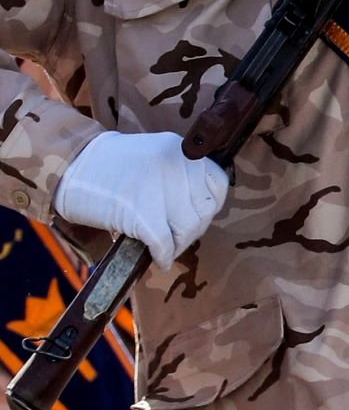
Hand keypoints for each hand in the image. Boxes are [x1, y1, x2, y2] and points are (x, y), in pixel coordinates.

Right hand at [56, 131, 227, 264]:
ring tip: (167, 248)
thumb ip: (179, 173)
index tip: (198, 214)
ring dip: (180, 244)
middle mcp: (178, 166)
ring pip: (189, 228)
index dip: (210, 204)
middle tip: (179, 237)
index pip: (217, 183)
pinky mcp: (142, 214)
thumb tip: (196, 206)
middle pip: (204, 210)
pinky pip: (164, 243)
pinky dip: (163, 255)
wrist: (70, 166)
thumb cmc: (110, 164)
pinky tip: (158, 258)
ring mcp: (161, 190)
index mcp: (183, 150)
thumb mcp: (155, 156)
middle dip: (194, 229)